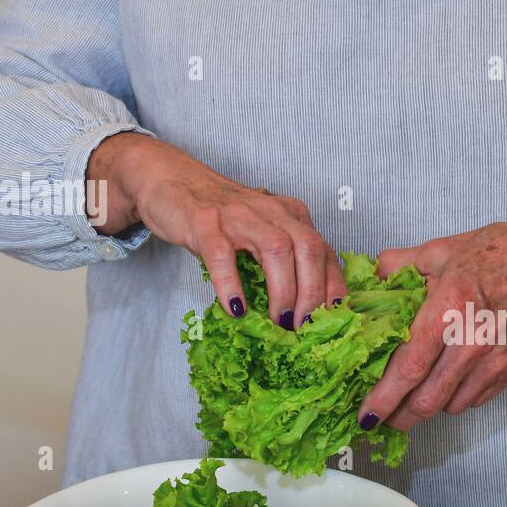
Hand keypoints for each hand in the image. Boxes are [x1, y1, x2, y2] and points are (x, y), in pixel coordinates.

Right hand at [86, 133, 344, 326]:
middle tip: (305, 327)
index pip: (324, 250)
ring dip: (283, 290)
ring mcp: (238, 214)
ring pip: (276, 249)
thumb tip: (306, 308)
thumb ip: (284, 260)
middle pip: (308, 248)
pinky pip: (222, 254)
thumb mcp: (262, 233)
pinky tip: (236, 308)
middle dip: (312, 293)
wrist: (172, 180)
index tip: (335, 316)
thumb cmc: (223, 217)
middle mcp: (271, 210)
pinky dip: (232, 284)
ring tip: (280, 321)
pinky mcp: (204, 221)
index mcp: (290, 215)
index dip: (333, 285)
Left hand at [357, 197, 506, 429]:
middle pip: (428, 400)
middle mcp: (474, 340)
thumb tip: (367, 281)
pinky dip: (456, 397)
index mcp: (450, 308)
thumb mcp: (440, 249)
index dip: (383, 398)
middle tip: (383, 416)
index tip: (366, 415)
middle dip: (400, 416)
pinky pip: (476, 398)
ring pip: (451, 405)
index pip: (409, 368)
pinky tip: (448, 382)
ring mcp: (498, 359)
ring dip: (428, 406)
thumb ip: (397, 266)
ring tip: (414, 397)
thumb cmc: (498, 251)